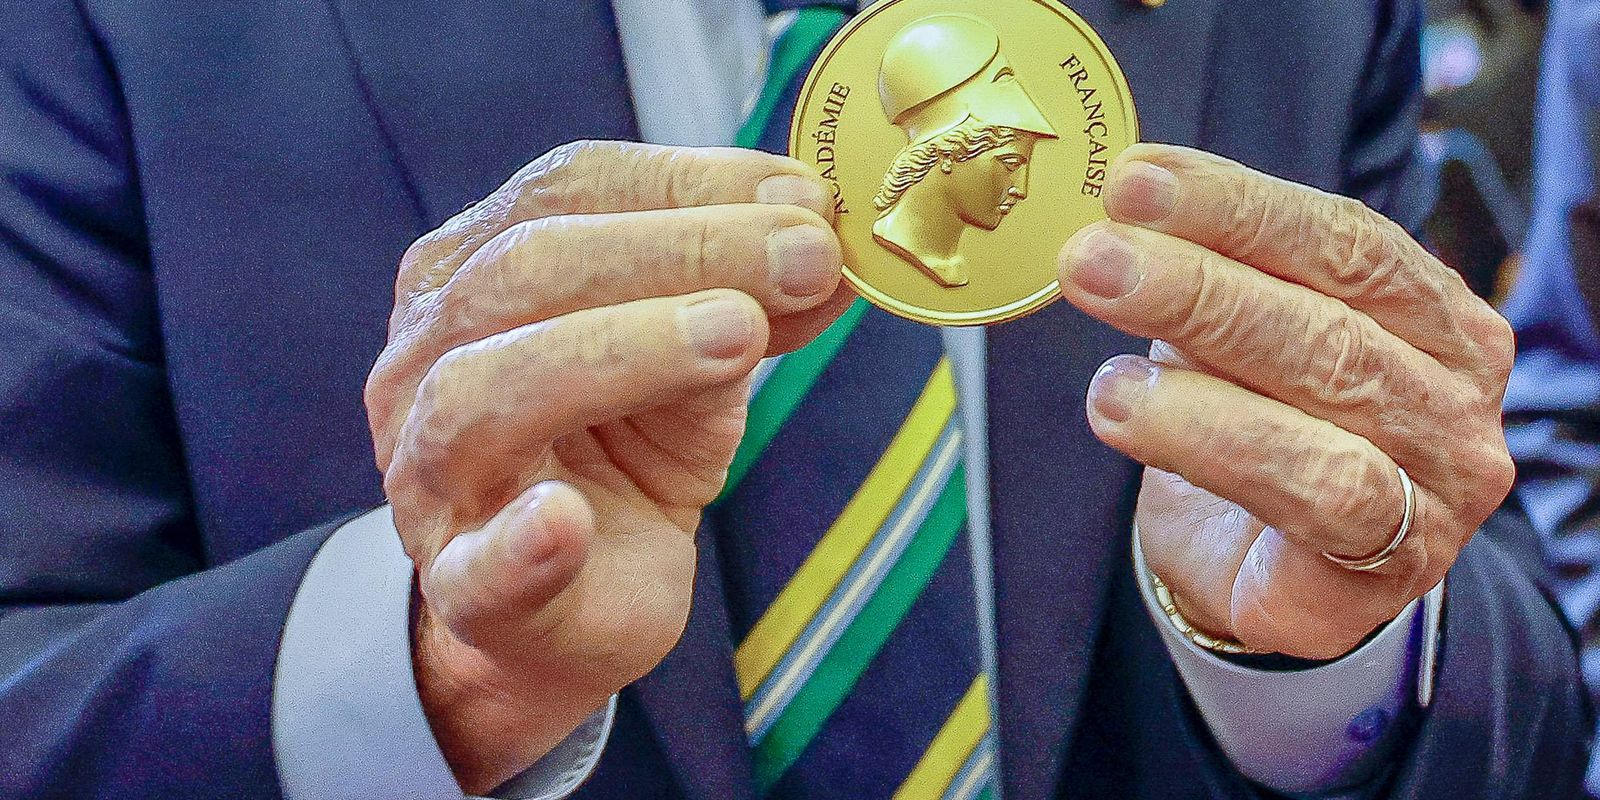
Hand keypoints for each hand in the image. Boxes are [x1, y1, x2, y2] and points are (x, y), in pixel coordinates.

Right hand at [363, 141, 849, 791]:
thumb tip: (834, 248)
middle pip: (527, 272)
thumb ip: (750, 301)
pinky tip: (565, 524)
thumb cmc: (623, 457)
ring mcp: (431, 480)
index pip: (565, 192)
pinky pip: (479, 569)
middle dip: (681, 251)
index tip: (804, 197)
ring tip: (740, 336)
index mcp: (471, 274)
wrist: (573, 606)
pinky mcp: (466, 592)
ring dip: (622, 350)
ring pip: (485, 394)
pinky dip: (521, 544)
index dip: (688, 184)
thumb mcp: (696, 363)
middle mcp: (426, 360)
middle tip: (804, 257)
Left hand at [1057, 143, 1514, 659]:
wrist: (1266, 580)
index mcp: (1438, 317)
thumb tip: (1120, 218)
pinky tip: (1127, 418)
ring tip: (1102, 365)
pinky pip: (1318, 497)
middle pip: (1332, 318)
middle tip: (1094, 258)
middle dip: (1200, 283)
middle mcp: (1456, 396)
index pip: (1349, 241)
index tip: (1135, 181)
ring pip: (1331, 399)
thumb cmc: (1258, 438)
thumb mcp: (1237, 344)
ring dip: (1204, 364)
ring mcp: (1440, 488)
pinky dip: (1215, 445)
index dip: (1241, 205)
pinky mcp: (1391, 568)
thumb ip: (1210, 281)